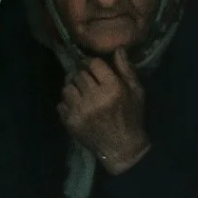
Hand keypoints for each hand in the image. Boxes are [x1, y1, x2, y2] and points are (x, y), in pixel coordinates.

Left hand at [57, 48, 150, 175]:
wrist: (122, 148)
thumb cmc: (131, 117)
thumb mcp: (136, 92)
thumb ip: (126, 70)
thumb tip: (118, 49)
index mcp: (112, 88)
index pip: (93, 63)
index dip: (95, 66)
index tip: (97, 71)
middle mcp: (94, 97)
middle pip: (79, 74)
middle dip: (84, 77)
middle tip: (91, 85)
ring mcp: (80, 110)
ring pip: (67, 87)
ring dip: (74, 89)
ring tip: (83, 96)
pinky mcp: (70, 122)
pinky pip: (61, 104)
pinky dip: (67, 105)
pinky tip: (78, 109)